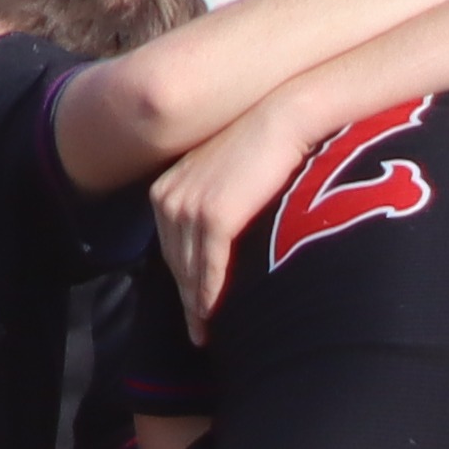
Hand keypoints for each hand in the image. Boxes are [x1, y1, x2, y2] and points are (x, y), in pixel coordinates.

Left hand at [147, 119, 314, 337]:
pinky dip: (211, 295)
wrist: (282, 116)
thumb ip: (214, 195)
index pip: (171, 244)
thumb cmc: (263, 141)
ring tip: (206, 332)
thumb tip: (223, 227)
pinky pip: (209, 267)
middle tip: (197, 331)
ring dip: (196, 305)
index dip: (180, 278)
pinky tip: (215, 315)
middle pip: (175, 262)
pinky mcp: (214, 216)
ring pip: (189, 270)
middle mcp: (168, 198)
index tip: (190, 304)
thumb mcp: (225, 169)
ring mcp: (188, 208)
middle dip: (184, 299)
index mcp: (166, 187)